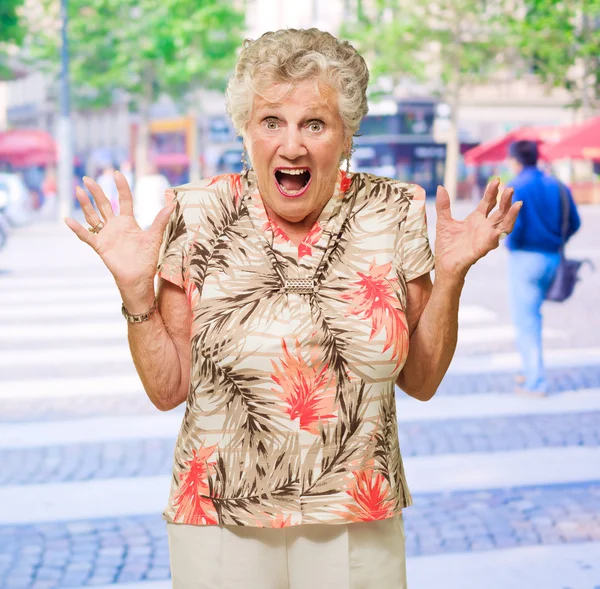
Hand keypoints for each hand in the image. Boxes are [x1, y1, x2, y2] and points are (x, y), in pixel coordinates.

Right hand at [64, 171, 175, 304]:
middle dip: (96, 191)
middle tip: (87, 178)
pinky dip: (77, 229)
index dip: (121, 187)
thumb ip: (161, 220)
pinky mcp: (100, 246)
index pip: (124, 200)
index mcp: (128, 222)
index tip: (117, 173)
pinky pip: (87, 236)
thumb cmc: (147, 259)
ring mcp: (106, 235)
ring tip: (78, 190)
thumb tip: (173, 203)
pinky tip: (68, 220)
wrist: (139, 278)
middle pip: (104, 204)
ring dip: (85, 204)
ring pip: (92, 216)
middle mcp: (115, 226)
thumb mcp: (155, 237)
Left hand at [434, 179, 521, 281]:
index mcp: (476, 219)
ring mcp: (485, 238)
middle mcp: (484, 227)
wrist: (444, 265)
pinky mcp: (481, 250)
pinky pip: (492, 243)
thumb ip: (443, 206)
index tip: (497, 180)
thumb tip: (441, 187)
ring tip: (517, 205)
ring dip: (511, 216)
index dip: (492, 192)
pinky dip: (496, 236)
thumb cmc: (447, 245)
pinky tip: (498, 231)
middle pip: (500, 212)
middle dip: (506, 201)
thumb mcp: (444, 222)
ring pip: (504, 226)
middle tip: (510, 189)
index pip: (488, 203)